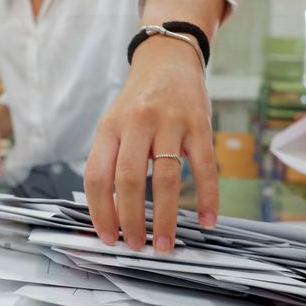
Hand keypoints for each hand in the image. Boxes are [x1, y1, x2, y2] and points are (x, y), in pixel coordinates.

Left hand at [85, 38, 217, 252]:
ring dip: (164, 217)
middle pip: (128, 180)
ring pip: (165, 178)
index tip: (108, 237)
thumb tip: (110, 214)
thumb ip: (110, 161)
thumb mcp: (114, 123)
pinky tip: (207, 220)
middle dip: (131, 220)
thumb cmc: (139, 102)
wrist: (169, 60)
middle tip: (135, 246)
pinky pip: (205, 168)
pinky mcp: (200, 125)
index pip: (97, 176)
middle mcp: (137, 124)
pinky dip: (208, 197)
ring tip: (164, 243)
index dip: (100, 211)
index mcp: (110, 128)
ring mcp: (170, 123)